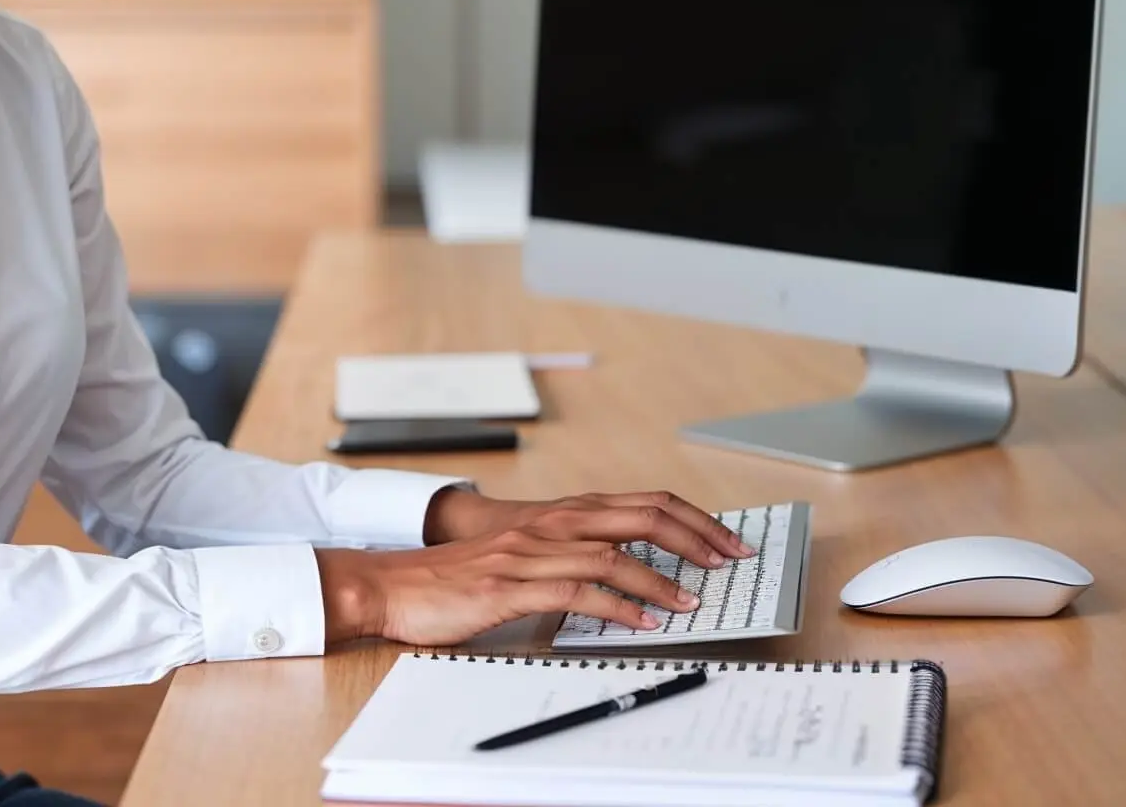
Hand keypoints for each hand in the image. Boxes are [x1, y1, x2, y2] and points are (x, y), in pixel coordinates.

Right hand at [321, 493, 756, 647]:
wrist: (397, 581)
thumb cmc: (462, 575)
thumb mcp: (528, 558)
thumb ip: (573, 559)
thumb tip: (630, 578)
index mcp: (560, 515)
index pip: (641, 503)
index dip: (690, 519)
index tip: (725, 541)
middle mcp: (551, 524)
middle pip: (639, 516)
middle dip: (693, 538)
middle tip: (728, 562)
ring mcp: (531, 554)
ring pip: (612, 554)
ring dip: (660, 579)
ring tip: (692, 601)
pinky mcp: (510, 585)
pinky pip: (574, 592)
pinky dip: (615, 606)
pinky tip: (640, 621)